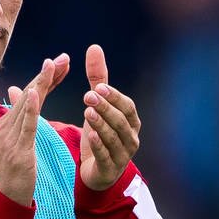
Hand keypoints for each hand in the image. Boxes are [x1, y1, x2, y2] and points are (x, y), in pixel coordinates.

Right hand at [0, 54, 68, 205]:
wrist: (5, 199)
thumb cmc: (13, 172)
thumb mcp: (16, 142)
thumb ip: (20, 119)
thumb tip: (17, 94)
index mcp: (9, 123)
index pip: (30, 94)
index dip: (45, 78)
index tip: (60, 63)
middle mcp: (7, 125)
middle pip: (29, 93)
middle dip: (46, 75)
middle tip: (62, 57)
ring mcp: (10, 136)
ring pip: (28, 104)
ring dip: (41, 83)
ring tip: (52, 65)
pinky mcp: (18, 149)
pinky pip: (26, 125)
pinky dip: (31, 107)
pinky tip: (36, 92)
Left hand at [80, 43, 140, 191]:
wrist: (98, 171)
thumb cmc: (102, 134)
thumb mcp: (99, 105)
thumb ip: (97, 79)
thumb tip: (94, 47)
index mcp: (131, 122)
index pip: (127, 107)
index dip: (114, 97)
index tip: (98, 87)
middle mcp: (131, 138)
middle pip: (121, 121)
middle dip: (106, 108)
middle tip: (88, 96)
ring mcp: (122, 155)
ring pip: (114, 138)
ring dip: (101, 124)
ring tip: (87, 112)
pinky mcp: (110, 168)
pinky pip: (106, 156)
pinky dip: (99, 145)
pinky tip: (89, 134)